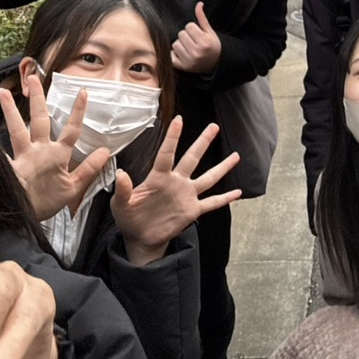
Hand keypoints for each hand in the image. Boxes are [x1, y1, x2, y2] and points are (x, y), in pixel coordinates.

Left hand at [0, 76, 111, 220]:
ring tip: (3, 92)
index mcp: (58, 155)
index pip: (72, 130)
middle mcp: (40, 151)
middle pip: (40, 119)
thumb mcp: (73, 187)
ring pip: (17, 128)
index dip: (78, 111)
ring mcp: (22, 157)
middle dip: (38, 98)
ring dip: (11, 110)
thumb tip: (106, 150)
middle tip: (33, 78)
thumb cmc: (48, 202)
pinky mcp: (8, 166)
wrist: (26, 217)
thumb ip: (89, 168)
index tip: (83, 92)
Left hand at [111, 116, 240, 265]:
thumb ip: (123, 190)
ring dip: (222, 167)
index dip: (173, 137)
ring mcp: (186, 195)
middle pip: (192, 158)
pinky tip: (238, 193)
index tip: (179, 120)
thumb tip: (121, 174)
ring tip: (236, 155)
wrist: (140, 238)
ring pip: (208, 178)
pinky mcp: (192, 210)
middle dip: (203, 142)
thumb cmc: (129, 218)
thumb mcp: (121, 205)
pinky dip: (225, 198)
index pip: (167, 154)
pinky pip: (212, 202)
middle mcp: (176, 182)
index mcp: (158, 178)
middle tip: (213, 126)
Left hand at [170, 2, 221, 73]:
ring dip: (180, 44)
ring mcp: (189, 61)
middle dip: (186, 36)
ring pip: (175, 44)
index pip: (189, 26)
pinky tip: (183, 55)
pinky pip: (171, 55)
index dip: (193, 29)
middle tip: (193, 41)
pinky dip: (175, 54)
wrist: (215, 64)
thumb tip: (199, 4)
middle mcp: (197, 52)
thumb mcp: (210, 32)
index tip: (198, 34)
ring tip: (189, 48)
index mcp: (204, 42)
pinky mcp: (183, 67)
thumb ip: (202, 18)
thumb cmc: (212, 46)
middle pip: (181, 34)